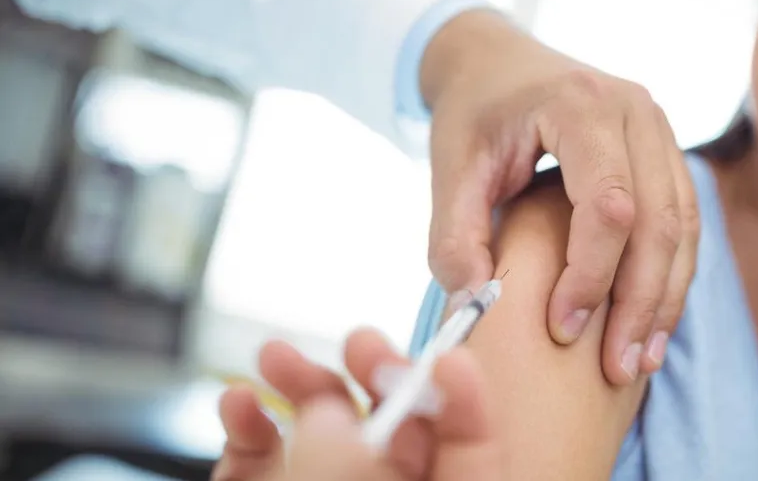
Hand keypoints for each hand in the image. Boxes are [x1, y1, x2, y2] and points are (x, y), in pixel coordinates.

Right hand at [212, 329, 499, 480]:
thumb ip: (353, 466)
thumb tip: (330, 414)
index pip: (468, 448)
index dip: (463, 400)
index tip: (451, 356)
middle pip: (396, 426)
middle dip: (379, 374)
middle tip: (362, 341)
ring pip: (325, 429)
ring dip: (305, 381)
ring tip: (274, 354)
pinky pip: (261, 452)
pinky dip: (247, 421)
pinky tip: (238, 401)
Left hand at [421, 11, 700, 383]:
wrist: (497, 63)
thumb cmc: (474, 113)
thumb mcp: (450, 166)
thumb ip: (455, 235)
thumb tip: (477, 304)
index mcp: (582, 105)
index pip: (609, 204)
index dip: (590, 275)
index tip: (561, 329)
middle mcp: (637, 111)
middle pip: (660, 221)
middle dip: (640, 302)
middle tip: (617, 367)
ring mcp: (660, 129)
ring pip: (683, 227)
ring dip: (664, 298)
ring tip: (638, 360)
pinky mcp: (666, 153)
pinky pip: (684, 222)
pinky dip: (671, 277)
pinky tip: (650, 325)